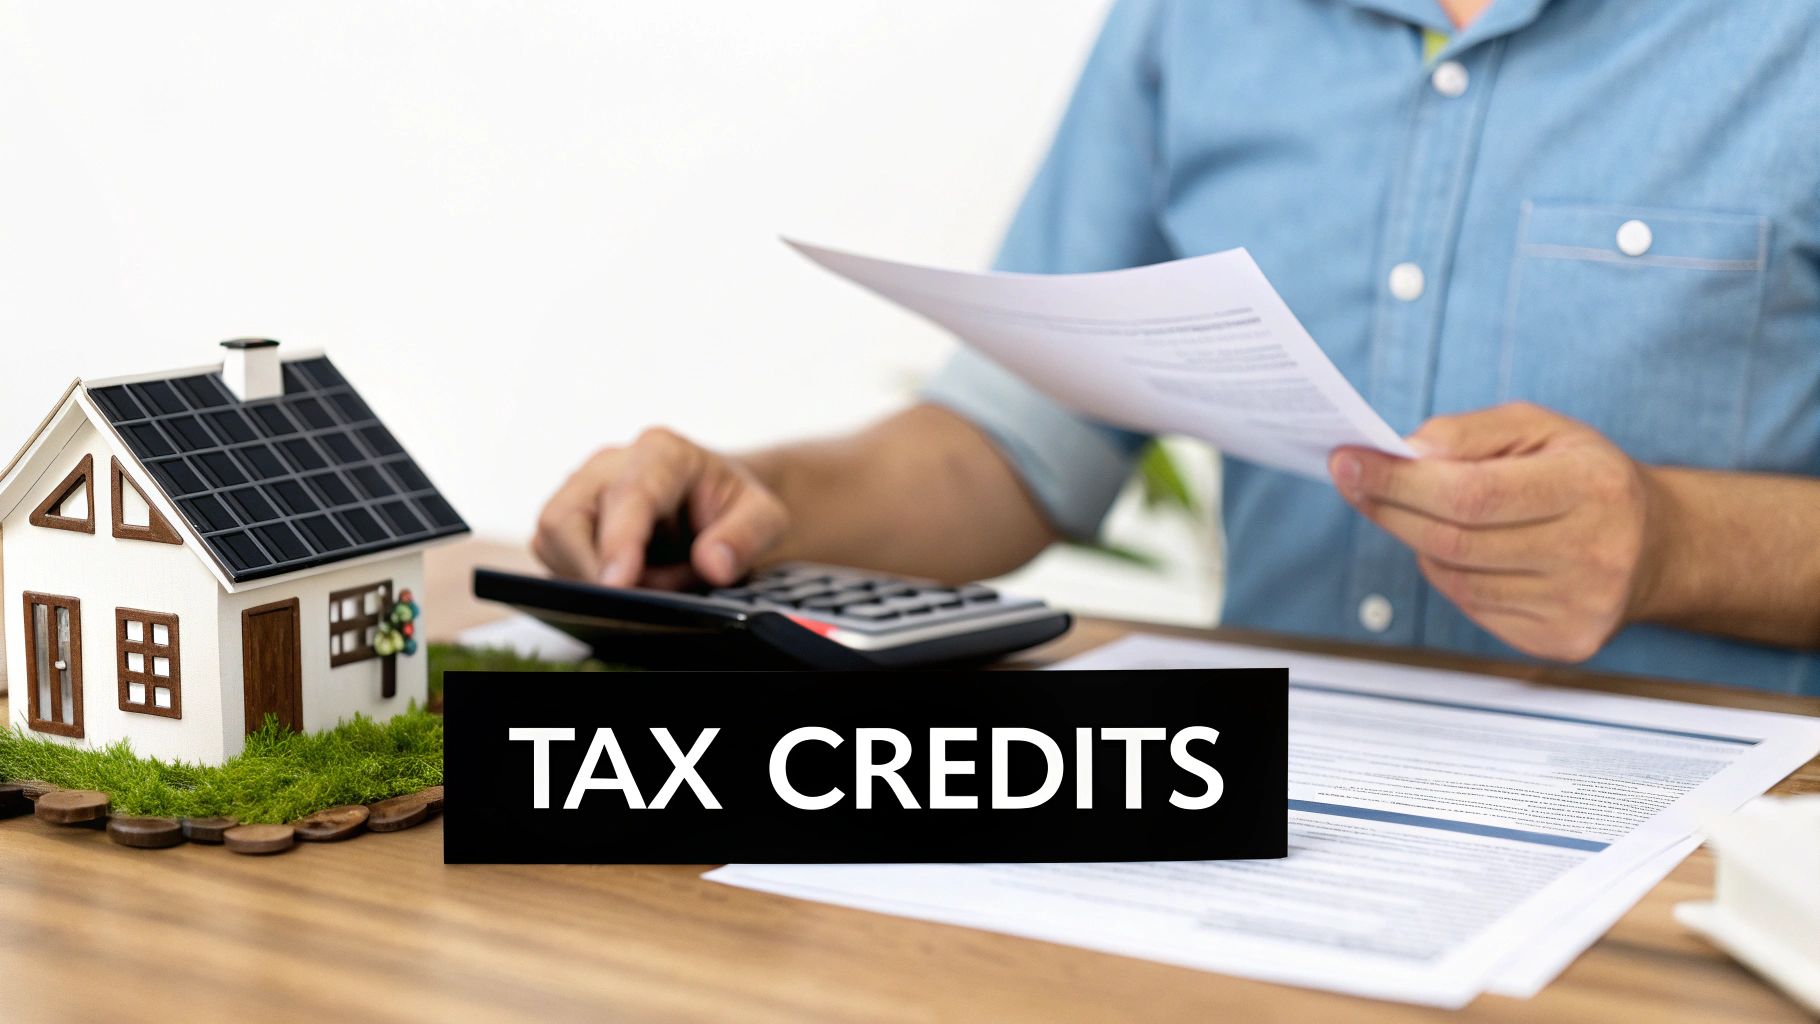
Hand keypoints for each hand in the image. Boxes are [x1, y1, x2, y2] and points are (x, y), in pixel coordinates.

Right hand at [533, 427, 788, 588]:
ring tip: (655, 582)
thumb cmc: (735, 507)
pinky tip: (632, 581)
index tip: (616, 586)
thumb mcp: (767, 518)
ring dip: (595, 578)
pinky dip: (587, 581)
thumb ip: (747, 536)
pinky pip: (555, 558)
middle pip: (565, 519)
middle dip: (594, 571)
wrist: (716, 505)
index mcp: (662, 454)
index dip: (617, 542)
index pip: (628, 496)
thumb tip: (712, 565)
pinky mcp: (567, 522)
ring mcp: (581, 492)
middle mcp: (610, 465)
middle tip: (645, 600)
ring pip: (551, 542)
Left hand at [1328, 402, 1668, 661]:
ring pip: (1455, 578)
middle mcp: (1593, 553)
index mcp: (1592, 488)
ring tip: (1423, 512)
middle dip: (1391, 508)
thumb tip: (1402, 453)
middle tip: (1354, 480)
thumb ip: (1466, 433)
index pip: (1471, 494)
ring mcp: (1579, 607)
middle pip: (1454, 541)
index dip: (1399, 483)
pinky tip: (1466, 551)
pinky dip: (1451, 575)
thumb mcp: (1539, 428)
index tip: (1348, 463)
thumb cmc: (1584, 476)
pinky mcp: (1562, 641)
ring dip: (1420, 541)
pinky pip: (1472, 607)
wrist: (1655, 545)